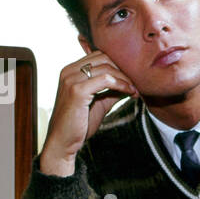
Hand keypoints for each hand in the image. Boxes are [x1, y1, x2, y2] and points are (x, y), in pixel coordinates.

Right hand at [39, 51, 138, 175]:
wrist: (63, 143)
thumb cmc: (78, 125)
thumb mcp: (98, 102)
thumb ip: (111, 90)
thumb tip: (130, 81)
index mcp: (70, 70)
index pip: (99, 55)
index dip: (118, 64)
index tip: (132, 78)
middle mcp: (68, 71)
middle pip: (104, 57)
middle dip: (123, 69)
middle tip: (136, 82)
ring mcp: (71, 80)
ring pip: (107, 67)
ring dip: (125, 78)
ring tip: (134, 89)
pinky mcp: (77, 91)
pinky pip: (106, 80)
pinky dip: (121, 84)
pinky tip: (130, 92)